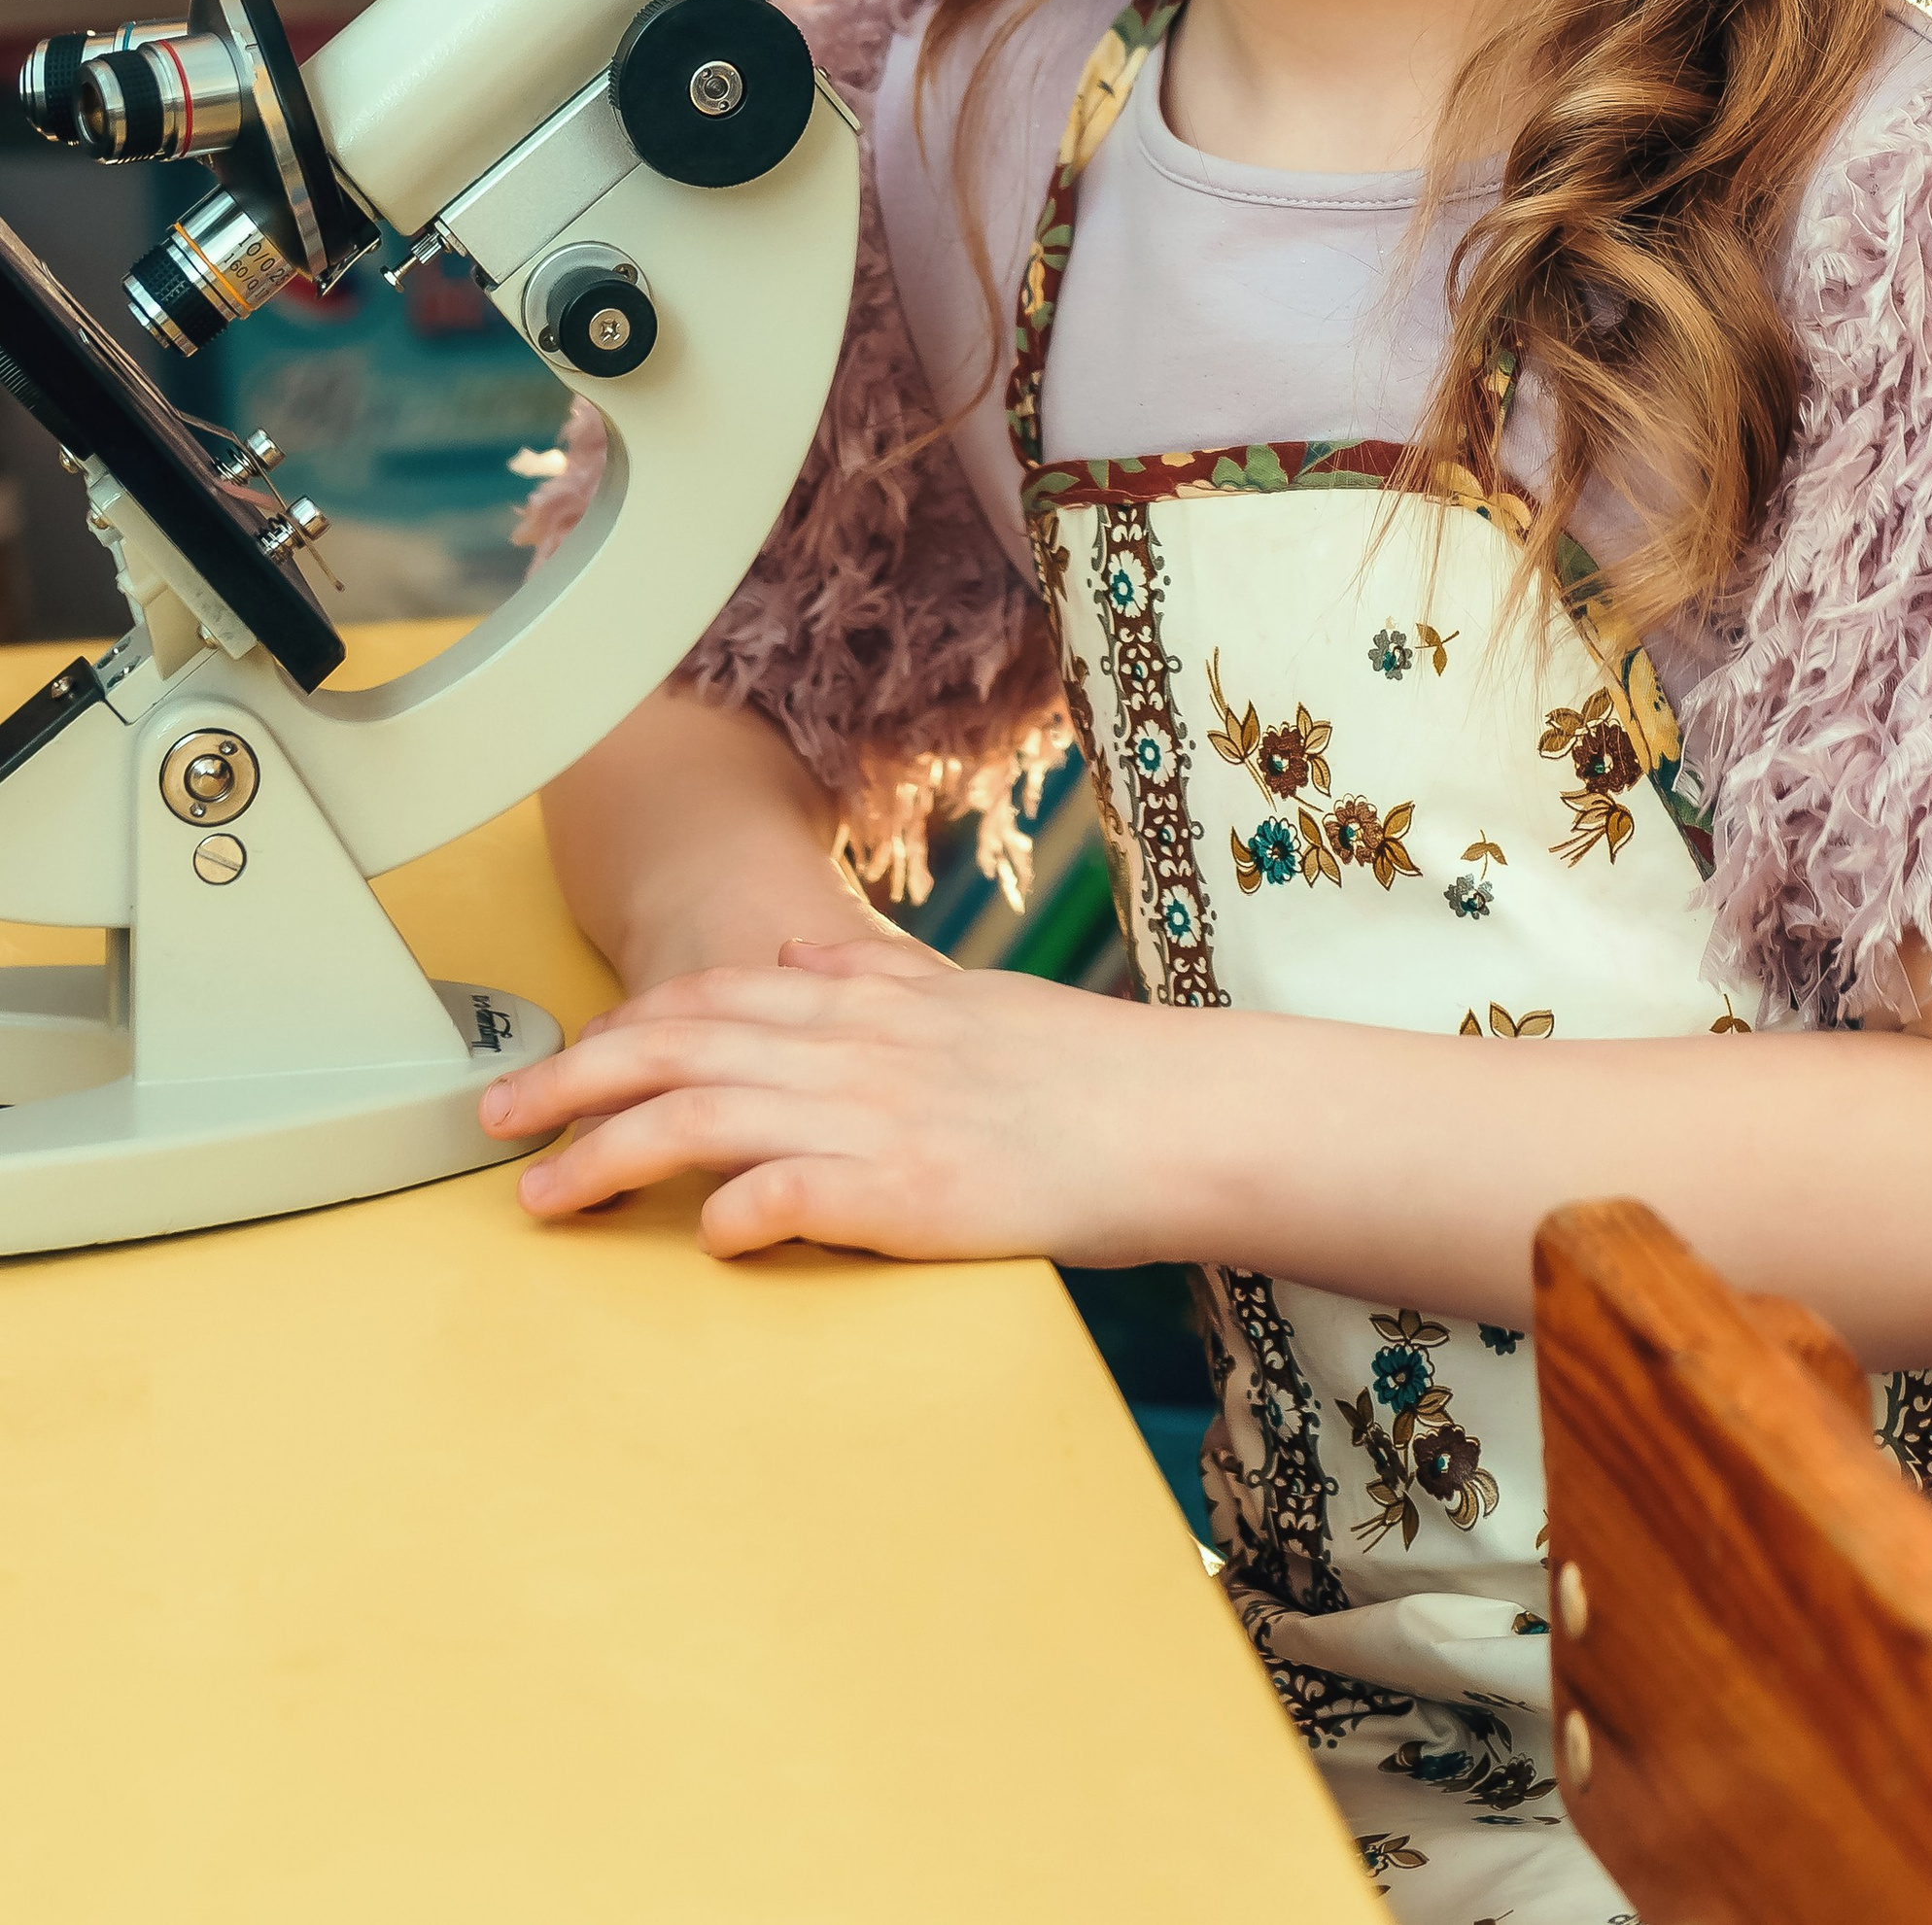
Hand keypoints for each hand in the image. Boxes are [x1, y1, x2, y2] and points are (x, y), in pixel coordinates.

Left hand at [479, 916, 1187, 1263]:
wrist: (1174, 1114)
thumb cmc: (1078, 1069)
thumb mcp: (965, 996)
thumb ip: (877, 977)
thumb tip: (802, 956)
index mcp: (866, 998)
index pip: (710, 996)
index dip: (619, 1026)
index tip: (554, 1060)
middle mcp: (855, 1046)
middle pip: (678, 1049)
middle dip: (571, 1082)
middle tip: (493, 1122)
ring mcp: (879, 1117)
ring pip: (707, 1118)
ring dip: (609, 1154)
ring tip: (542, 1198)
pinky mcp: (913, 1193)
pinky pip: (797, 1193)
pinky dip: (737, 1211)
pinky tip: (701, 1237)